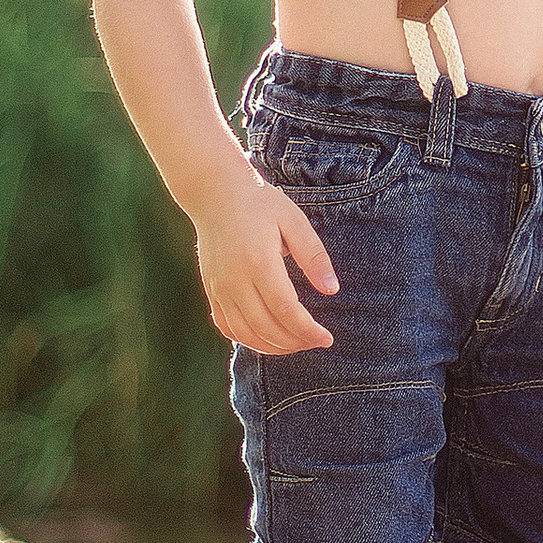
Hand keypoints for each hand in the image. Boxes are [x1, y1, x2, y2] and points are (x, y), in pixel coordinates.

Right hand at [195, 171, 338, 352]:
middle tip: (317, 341)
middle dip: (295, 342)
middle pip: (266, 327)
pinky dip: (248, 340)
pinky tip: (268, 339)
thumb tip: (332, 290)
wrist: (215, 195)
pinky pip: (227, 327)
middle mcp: (235, 280)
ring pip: (245, 334)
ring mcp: (219, 288)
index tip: (327, 338)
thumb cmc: (260, 204)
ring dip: (274, 347)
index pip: (286, 310)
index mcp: (259, 261)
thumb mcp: (294, 221)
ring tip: (297, 344)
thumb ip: (314, 256)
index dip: (308, 330)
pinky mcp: (210, 291)